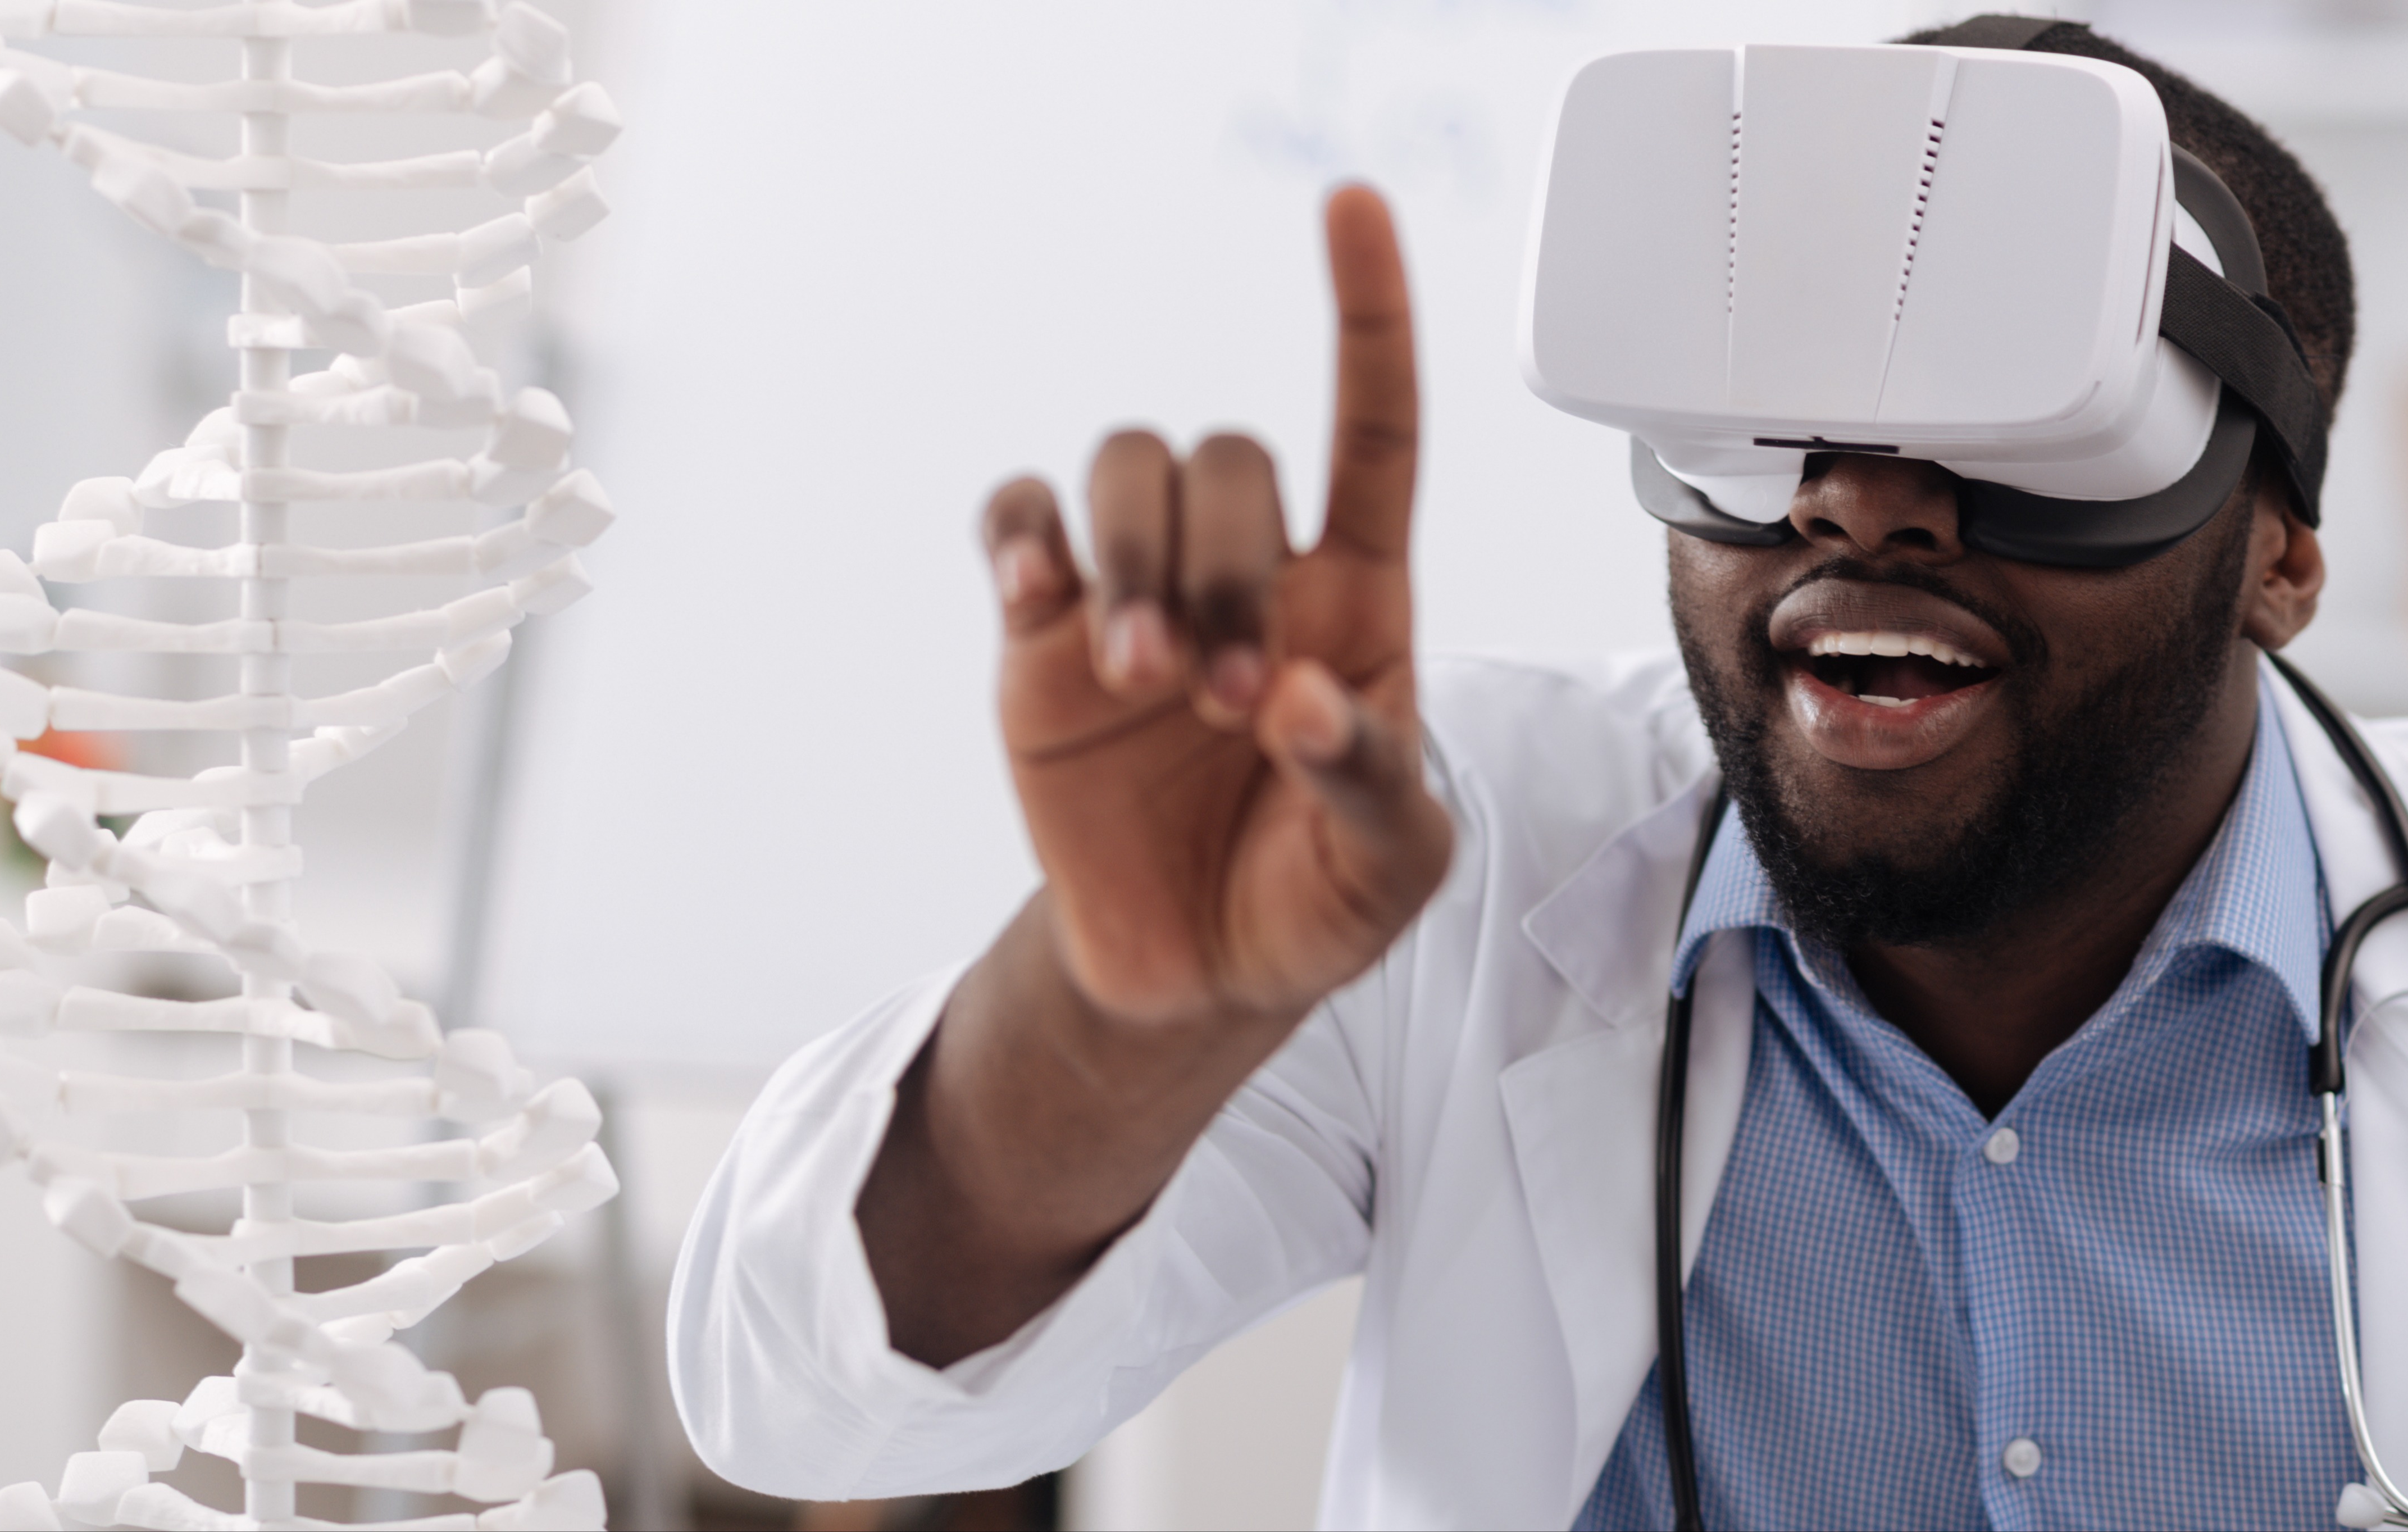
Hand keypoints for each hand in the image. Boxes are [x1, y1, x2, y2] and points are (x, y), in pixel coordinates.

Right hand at [859, 186, 1453, 1366]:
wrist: (1193, 975)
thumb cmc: (1312, 903)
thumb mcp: (1391, 873)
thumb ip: (1373, 784)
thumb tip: (1305, 703)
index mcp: (1358, 602)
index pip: (1372, 427)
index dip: (1367, 315)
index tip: (1350, 206)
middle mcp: (1248, 570)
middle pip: (1227, 459)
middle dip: (1220, 562)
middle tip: (1225, 702)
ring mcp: (1137, 591)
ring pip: (1125, 467)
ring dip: (1132, 555)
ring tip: (1141, 680)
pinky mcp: (1040, 634)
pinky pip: (1017, 521)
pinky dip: (1020, 533)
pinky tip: (1036, 596)